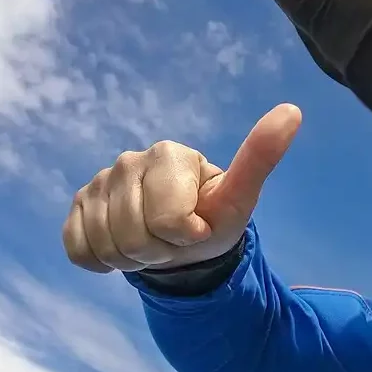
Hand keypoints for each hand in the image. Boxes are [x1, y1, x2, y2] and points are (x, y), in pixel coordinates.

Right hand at [63, 104, 300, 273]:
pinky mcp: (78, 206)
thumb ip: (261, 156)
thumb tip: (293, 110)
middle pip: (133, 237)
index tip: (198, 226)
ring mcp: (97, 182)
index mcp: (168, 153)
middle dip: (160, 250)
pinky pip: (79, 249)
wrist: (186, 243)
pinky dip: (103, 262)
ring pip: (107, 246)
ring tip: (154, 242)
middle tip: (175, 239)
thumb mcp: (241, 195)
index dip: (185, 235)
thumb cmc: (215, 216)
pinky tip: (123, 247)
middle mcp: (128, 160)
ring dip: (134, 258)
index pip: (168, 219)